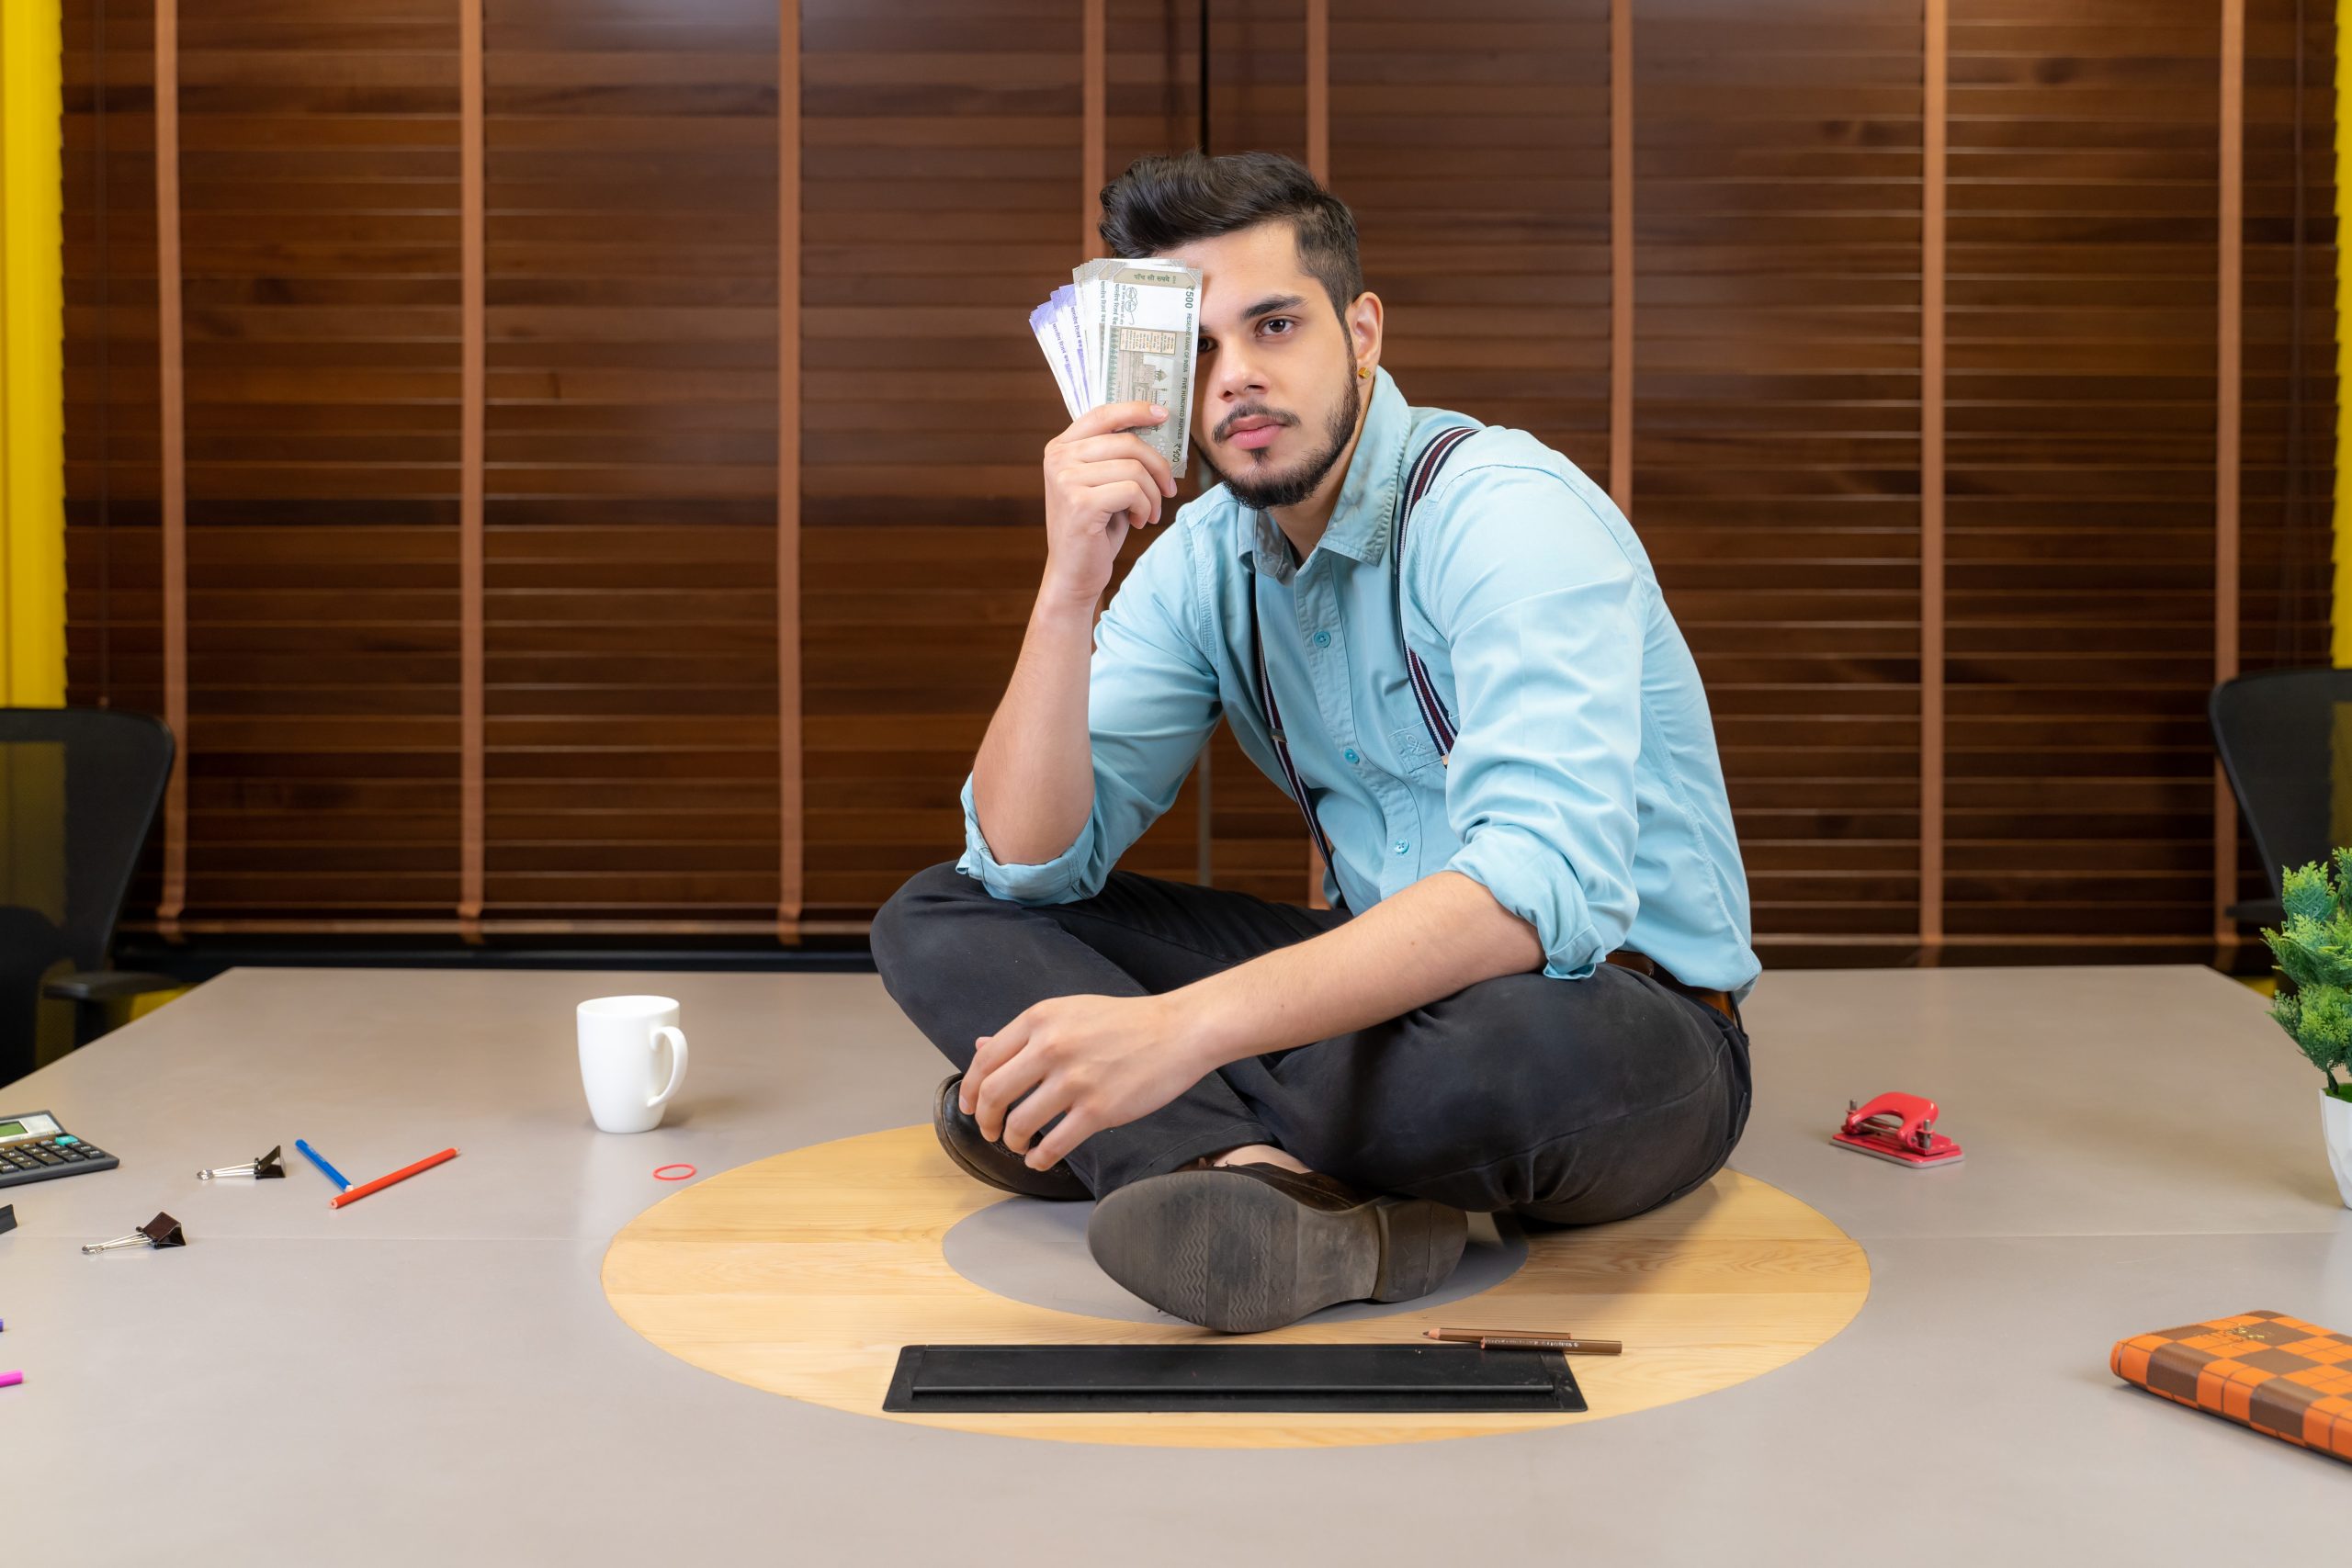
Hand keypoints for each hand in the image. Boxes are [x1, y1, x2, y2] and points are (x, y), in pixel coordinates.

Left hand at [961, 992, 1208, 1169]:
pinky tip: (1040, 1159)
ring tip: (1018, 1144)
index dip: (969, 1089)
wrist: (1179, 1031)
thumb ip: (1026, 1033)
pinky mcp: (1099, 1110)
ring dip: (1012, 1142)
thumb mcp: (1069, 1013)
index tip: (968, 1106)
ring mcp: (1075, 1080)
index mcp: (1040, 1019)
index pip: (985, 1059)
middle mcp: (1052, 1046)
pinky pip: (1054, 1144)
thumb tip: (979, 1046)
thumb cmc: (1125, 1023)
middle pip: (993, 1094)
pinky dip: (1039, 1158)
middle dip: (984, 1120)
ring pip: (1020, 1123)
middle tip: (989, 1130)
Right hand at [1039, 401, 1179, 605]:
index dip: (1135, 410)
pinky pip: (1132, 491)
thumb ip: (1116, 455)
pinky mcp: (1080, 503)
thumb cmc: (1095, 527)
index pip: (1102, 415)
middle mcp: (1059, 459)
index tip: (1163, 414)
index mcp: (1061, 447)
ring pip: (1134, 468)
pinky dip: (1145, 507)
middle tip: (1167, 490)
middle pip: (1127, 442)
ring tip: (1149, 512)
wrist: (1074, 572)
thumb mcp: (1103, 483)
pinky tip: (1139, 522)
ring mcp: (1066, 480)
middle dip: (1158, 467)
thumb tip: (1156, 427)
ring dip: (1153, 494)